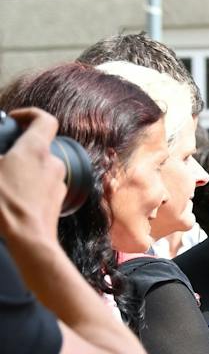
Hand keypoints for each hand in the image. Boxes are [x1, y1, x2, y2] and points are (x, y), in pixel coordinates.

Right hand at [0, 109, 68, 244]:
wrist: (29, 238)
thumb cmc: (5, 204)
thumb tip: (0, 159)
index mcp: (36, 150)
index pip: (44, 120)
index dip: (29, 114)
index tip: (14, 119)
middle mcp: (53, 163)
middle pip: (38, 145)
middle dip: (18, 148)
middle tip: (1, 157)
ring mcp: (59, 182)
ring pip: (40, 167)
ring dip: (23, 169)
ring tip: (3, 180)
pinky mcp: (58, 199)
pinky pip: (43, 185)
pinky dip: (29, 185)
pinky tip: (13, 196)